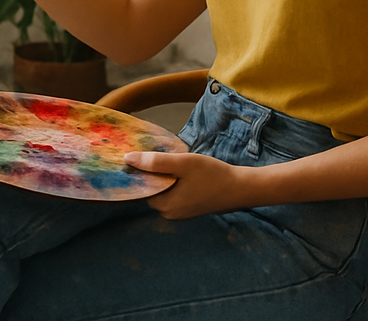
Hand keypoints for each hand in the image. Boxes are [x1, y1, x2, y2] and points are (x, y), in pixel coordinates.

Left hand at [124, 151, 248, 219]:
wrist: (239, 188)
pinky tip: (180, 170)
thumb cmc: (212, 175)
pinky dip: (172, 181)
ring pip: (161, 190)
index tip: (141, 154)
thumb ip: (155, 162)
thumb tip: (128, 159)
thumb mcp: (183, 163)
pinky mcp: (187, 208)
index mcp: (165, 206)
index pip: (141, 187)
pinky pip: (171, 193)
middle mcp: (169, 213)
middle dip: (152, 172)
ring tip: (172, 160)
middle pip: (150, 189)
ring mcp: (178, 213)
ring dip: (162, 175)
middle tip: (160, 153)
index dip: (139, 169)